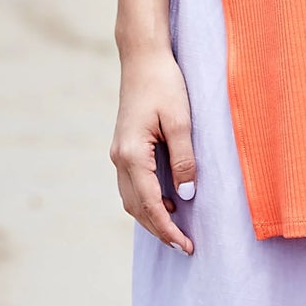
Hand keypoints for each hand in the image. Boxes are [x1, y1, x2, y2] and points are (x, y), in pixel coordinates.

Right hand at [111, 46, 197, 254]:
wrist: (143, 59)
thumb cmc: (165, 84)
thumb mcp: (182, 121)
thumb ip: (184, 159)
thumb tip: (185, 195)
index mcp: (132, 154)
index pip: (149, 204)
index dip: (168, 229)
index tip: (186, 246)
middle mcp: (119, 158)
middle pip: (136, 208)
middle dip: (159, 230)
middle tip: (185, 247)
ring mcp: (119, 154)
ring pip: (131, 200)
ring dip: (152, 218)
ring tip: (177, 232)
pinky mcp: (124, 148)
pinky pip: (132, 186)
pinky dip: (147, 202)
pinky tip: (166, 204)